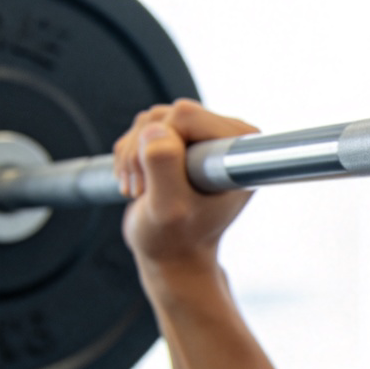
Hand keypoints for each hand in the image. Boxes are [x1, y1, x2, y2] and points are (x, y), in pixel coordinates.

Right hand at [114, 99, 258, 271]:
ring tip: (140, 189)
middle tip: (143, 188)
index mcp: (239, 153)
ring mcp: (205, 138)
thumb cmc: (176, 239)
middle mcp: (228, 140)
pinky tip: (138, 182)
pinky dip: (130, 154)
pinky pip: (144, 128)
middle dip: (142, 150)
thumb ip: (164, 166)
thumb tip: (155, 129)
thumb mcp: (168, 208)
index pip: (187, 116)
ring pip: (151, 120)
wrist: (172, 254)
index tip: (167, 183)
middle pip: (167, 114)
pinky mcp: (184, 140)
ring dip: (132, 155)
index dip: (162, 145)